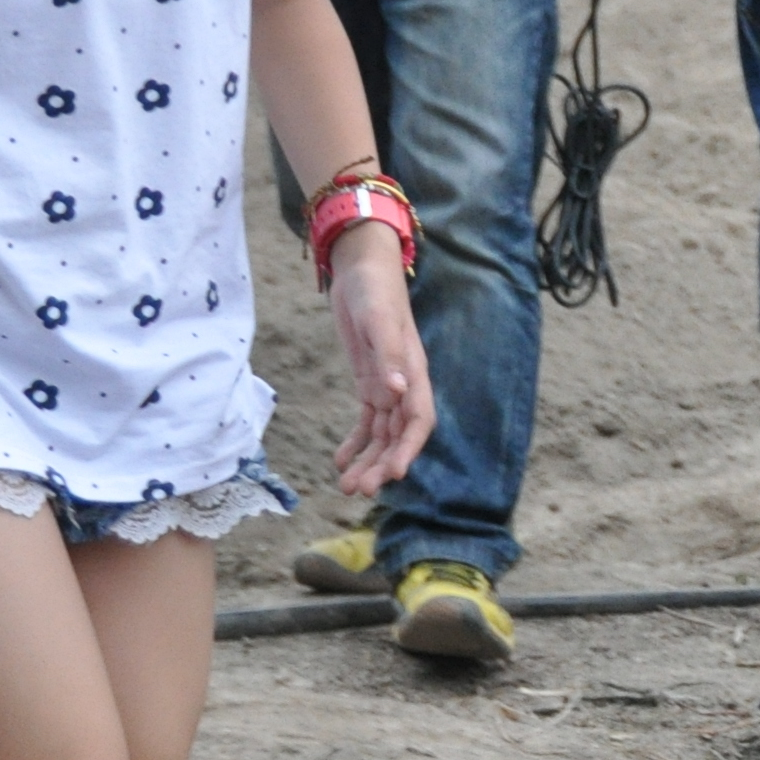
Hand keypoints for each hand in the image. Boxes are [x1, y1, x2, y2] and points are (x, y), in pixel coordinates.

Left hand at [325, 229, 436, 495]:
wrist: (362, 268)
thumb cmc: (374, 290)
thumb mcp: (378, 319)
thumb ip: (389, 356)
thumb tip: (397, 393)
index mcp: (413, 371)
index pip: (418, 420)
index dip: (407, 449)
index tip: (393, 474)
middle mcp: (404, 384)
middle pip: (398, 435)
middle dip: (381, 464)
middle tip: (359, 492)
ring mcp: (386, 384)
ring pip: (381, 433)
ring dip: (368, 460)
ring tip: (347, 487)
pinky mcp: (369, 380)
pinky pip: (367, 420)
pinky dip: (356, 441)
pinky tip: (340, 460)